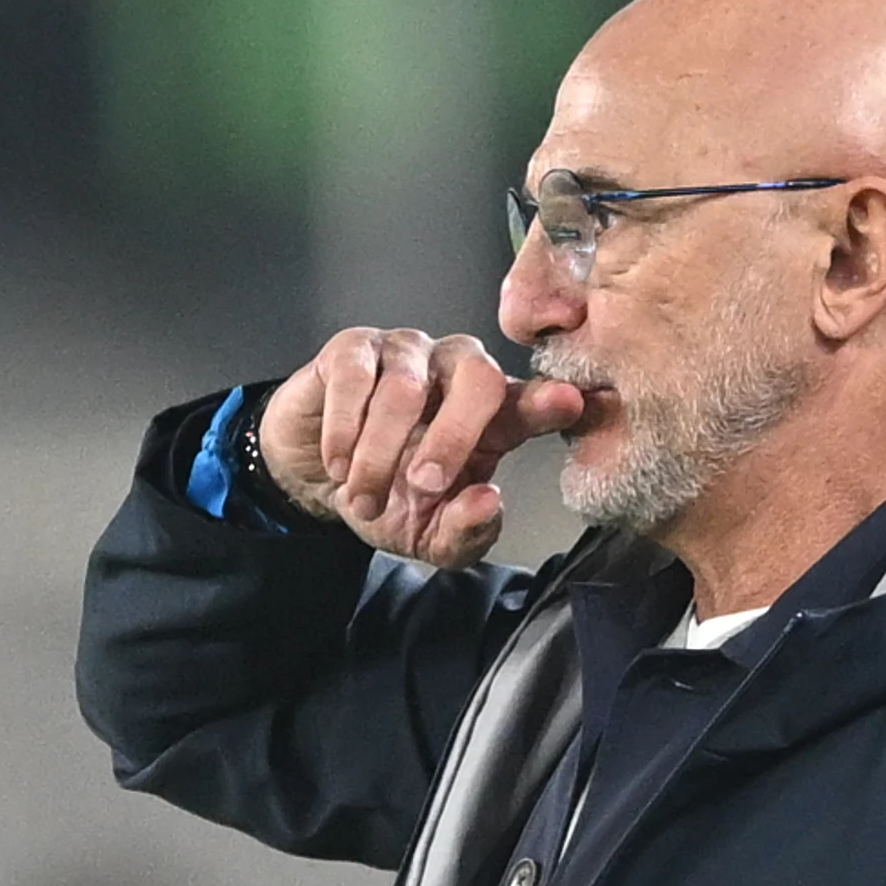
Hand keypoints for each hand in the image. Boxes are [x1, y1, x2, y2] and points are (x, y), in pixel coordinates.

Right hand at [258, 328, 583, 568]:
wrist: (317, 479)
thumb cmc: (387, 496)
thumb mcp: (429, 536)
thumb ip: (466, 531)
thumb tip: (488, 503)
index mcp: (493, 417)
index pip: (532, 402)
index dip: (549, 401)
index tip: (568, 404)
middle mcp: (457, 374)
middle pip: (479, 379)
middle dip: (453, 437)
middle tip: (424, 485)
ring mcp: (407, 355)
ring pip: (406, 387)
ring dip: (380, 454)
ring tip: (364, 496)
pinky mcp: (354, 349)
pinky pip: (354, 376)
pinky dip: (345, 428)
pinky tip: (339, 462)